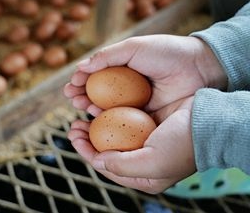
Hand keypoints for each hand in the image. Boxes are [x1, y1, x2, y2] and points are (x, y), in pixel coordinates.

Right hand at [63, 34, 225, 115]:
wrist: (201, 68)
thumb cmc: (168, 53)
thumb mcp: (134, 49)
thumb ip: (106, 57)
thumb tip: (80, 68)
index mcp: (123, 70)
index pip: (96, 77)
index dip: (81, 82)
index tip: (71, 86)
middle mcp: (128, 89)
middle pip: (98, 95)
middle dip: (81, 97)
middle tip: (73, 98)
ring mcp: (137, 105)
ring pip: (108, 110)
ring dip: (90, 109)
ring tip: (81, 106)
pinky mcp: (148, 119)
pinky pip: (125, 123)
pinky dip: (109, 123)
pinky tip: (97, 119)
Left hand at [68, 96, 194, 193]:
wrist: (210, 121)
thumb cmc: (183, 143)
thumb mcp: (152, 162)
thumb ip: (121, 166)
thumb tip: (96, 161)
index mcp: (147, 177)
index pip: (108, 168)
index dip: (87, 153)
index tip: (74, 137)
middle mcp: (145, 162)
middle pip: (107, 151)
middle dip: (87, 139)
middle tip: (73, 125)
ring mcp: (147, 143)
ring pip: (112, 135)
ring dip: (95, 125)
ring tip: (81, 114)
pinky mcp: (150, 124)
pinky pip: (122, 120)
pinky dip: (108, 113)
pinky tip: (97, 105)